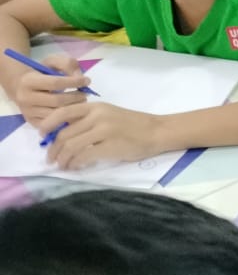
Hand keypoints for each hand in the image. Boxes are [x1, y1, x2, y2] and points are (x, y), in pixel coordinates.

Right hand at [12, 54, 88, 124]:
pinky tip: (74, 111)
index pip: (55, 83)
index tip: (87, 81)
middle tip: (85, 94)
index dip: (74, 82)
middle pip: (57, 101)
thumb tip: (80, 78)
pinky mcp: (32, 122)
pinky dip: (67, 118)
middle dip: (76, 97)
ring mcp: (28, 112)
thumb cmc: (42, 73)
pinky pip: (53, 124)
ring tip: (81, 102)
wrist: (22, 87)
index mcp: (28, 81)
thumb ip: (68, 64)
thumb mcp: (53, 61)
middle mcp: (25, 98)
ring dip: (73, 108)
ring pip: (56, 114)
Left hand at [39, 102, 160, 168]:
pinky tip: (76, 167)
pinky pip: (84, 156)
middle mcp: (98, 116)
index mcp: (95, 107)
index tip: (42, 135)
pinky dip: (75, 163)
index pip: (63, 112)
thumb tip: (63, 133)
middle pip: (65, 133)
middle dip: (53, 149)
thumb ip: (88, 119)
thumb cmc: (133, 124)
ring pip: (71, 146)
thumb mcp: (108, 114)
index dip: (48, 124)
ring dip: (63, 158)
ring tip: (62, 165)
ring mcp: (104, 130)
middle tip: (51, 159)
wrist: (157, 131)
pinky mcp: (110, 146)